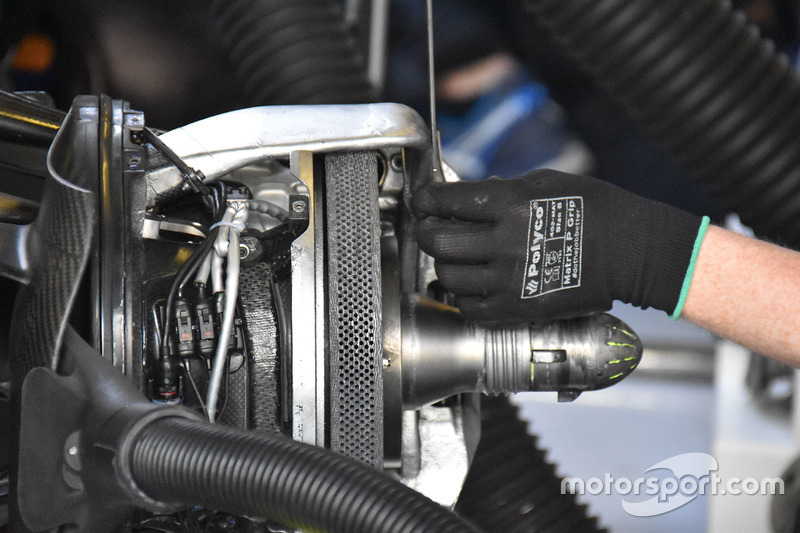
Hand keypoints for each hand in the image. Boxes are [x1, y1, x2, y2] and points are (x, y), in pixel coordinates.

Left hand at [412, 170, 704, 322]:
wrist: (632, 251)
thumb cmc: (596, 209)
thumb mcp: (546, 182)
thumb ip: (501, 190)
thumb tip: (467, 199)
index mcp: (510, 204)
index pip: (446, 201)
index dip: (425, 200)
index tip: (422, 202)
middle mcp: (504, 242)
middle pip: (437, 240)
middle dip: (426, 231)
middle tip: (431, 228)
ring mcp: (508, 279)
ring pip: (447, 275)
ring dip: (445, 264)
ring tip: (457, 257)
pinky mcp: (517, 308)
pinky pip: (468, 307)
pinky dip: (462, 296)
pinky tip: (471, 284)